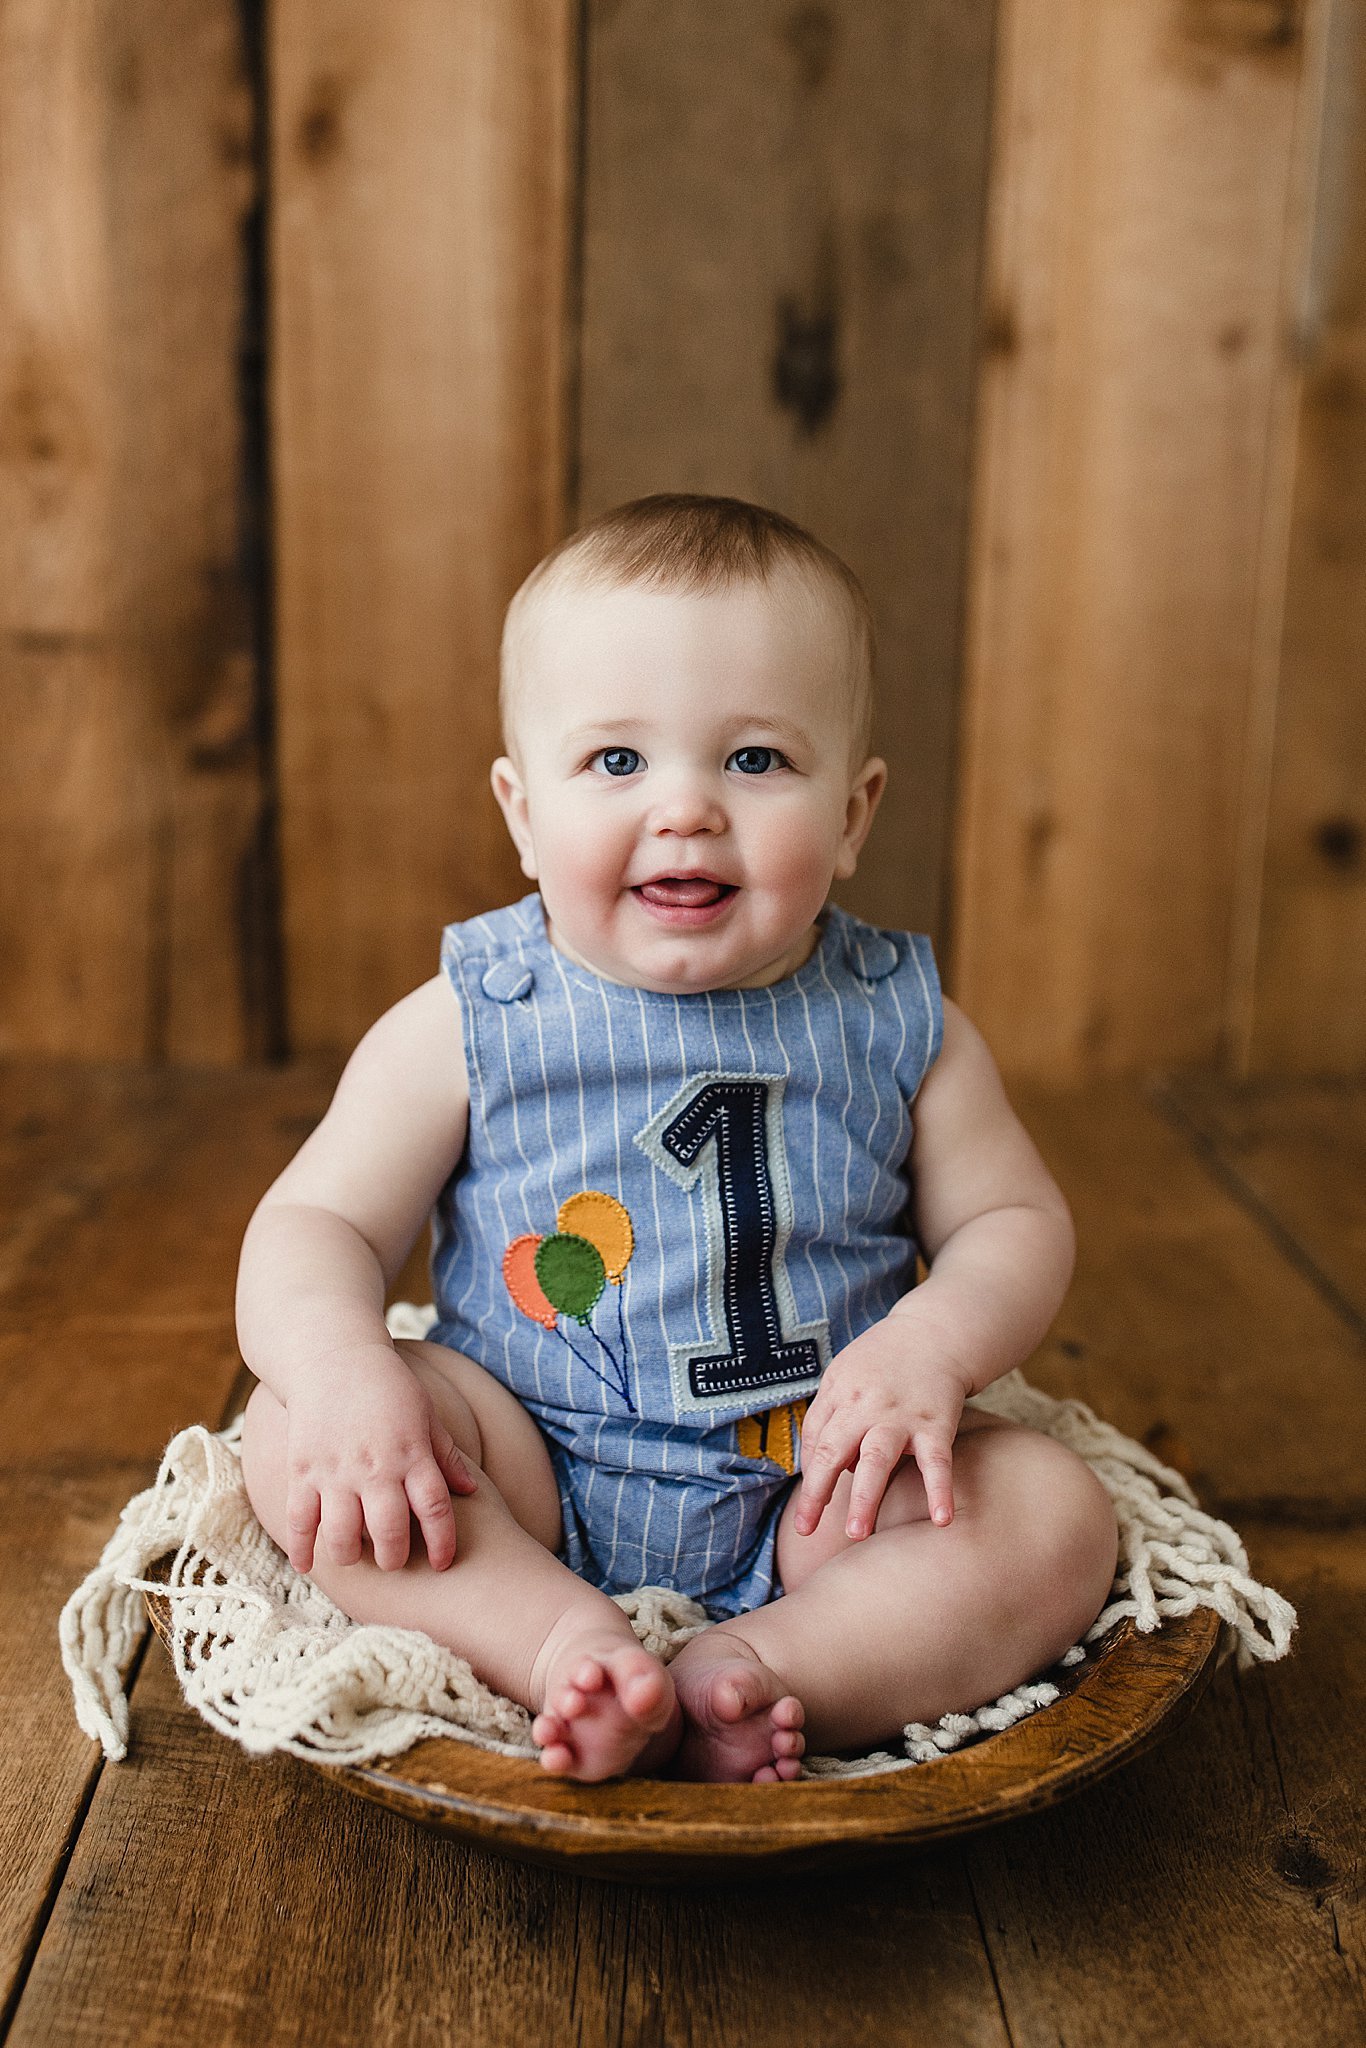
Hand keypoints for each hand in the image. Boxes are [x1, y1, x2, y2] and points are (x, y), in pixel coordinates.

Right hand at [283, 1348, 477, 1573]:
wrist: (333, 1355)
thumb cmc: (386, 1385)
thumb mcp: (424, 1413)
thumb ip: (445, 1455)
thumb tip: (472, 1491)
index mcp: (412, 1453)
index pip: (435, 1509)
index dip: (442, 1543)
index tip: (441, 1564)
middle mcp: (376, 1467)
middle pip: (390, 1531)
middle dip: (394, 1558)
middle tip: (393, 1561)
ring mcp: (336, 1470)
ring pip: (342, 1534)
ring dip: (351, 1555)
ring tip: (356, 1556)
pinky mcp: (302, 1469)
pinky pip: (299, 1520)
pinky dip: (302, 1548)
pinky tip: (306, 1564)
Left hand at [792, 1315, 971, 1539]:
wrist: (934, 1332)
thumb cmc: (881, 1361)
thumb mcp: (843, 1375)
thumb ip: (829, 1417)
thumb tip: (827, 1469)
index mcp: (839, 1394)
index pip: (815, 1440)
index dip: (809, 1476)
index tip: (805, 1515)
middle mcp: (864, 1406)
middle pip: (833, 1450)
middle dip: (818, 1492)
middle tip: (806, 1531)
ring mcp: (900, 1416)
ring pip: (877, 1459)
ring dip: (866, 1497)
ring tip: (857, 1533)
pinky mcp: (936, 1423)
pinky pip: (937, 1461)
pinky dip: (940, 1490)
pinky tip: (943, 1520)